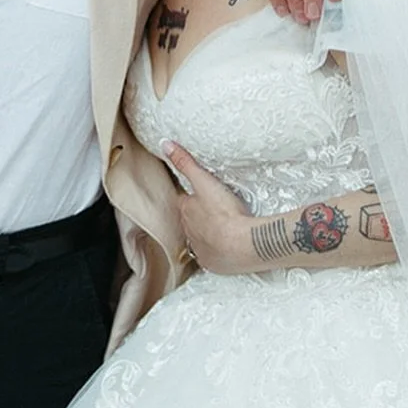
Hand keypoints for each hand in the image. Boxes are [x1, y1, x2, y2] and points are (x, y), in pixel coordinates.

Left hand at [161, 140, 254, 274]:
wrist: (243, 245)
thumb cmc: (225, 212)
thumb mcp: (205, 181)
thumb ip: (186, 163)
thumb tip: (165, 145)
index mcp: (186, 211)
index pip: (184, 201)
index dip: (191, 197)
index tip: (198, 195)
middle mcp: (189, 231)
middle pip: (190, 221)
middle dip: (198, 217)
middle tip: (212, 212)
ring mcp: (200, 249)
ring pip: (199, 239)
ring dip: (206, 235)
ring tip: (219, 230)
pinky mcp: (213, 263)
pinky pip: (211, 257)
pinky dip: (216, 252)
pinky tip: (224, 249)